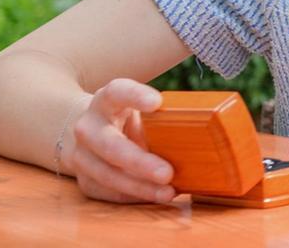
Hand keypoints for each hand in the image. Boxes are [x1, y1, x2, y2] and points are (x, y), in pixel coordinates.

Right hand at [64, 79, 174, 203]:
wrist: (90, 132)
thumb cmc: (127, 118)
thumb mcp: (139, 109)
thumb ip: (162, 117)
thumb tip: (207, 131)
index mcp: (106, 100)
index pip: (117, 92)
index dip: (135, 96)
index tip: (157, 102)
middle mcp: (88, 126)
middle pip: (110, 145)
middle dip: (139, 162)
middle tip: (167, 173)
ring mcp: (80, 155)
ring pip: (107, 175)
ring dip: (139, 187)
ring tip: (168, 192)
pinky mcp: (84, 179)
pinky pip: (108, 192)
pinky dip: (133, 196)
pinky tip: (154, 197)